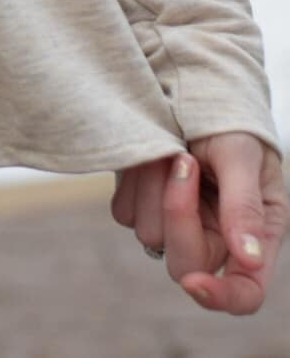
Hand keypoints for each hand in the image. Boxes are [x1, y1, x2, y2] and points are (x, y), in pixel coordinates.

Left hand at [111, 131, 288, 313]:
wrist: (186, 84)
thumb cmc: (227, 118)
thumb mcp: (242, 155)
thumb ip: (245, 206)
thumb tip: (250, 259)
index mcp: (255, 233)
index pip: (244, 292)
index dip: (221, 297)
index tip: (194, 284)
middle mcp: (215, 236)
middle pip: (186, 266)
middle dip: (179, 214)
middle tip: (184, 161)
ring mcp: (175, 224)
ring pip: (150, 236)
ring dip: (156, 186)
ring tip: (172, 146)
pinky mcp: (143, 205)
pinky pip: (126, 213)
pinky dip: (135, 181)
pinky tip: (152, 153)